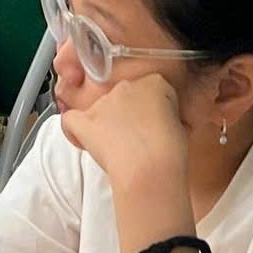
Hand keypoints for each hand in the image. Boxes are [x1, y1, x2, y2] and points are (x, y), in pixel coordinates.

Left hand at [61, 74, 194, 202]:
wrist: (150, 169)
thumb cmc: (169, 153)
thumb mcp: (181, 126)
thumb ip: (166, 114)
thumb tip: (160, 120)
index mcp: (154, 82)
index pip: (151, 89)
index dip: (153, 109)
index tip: (155, 124)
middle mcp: (127, 85)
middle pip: (123, 96)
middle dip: (127, 114)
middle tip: (136, 137)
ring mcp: (103, 102)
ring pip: (98, 106)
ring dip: (105, 122)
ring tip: (116, 147)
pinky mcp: (86, 120)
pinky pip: (71, 119)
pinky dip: (75, 130)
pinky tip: (84, 141)